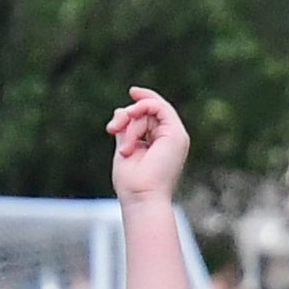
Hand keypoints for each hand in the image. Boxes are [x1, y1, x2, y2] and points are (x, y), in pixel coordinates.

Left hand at [106, 86, 188, 203]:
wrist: (141, 196)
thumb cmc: (131, 181)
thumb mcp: (125, 148)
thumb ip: (126, 129)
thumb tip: (121, 109)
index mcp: (161, 143)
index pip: (153, 114)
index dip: (143, 101)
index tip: (132, 92)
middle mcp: (171, 138)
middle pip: (148, 111)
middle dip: (127, 115)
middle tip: (112, 129)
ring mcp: (176, 136)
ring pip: (150, 110)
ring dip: (131, 125)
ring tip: (126, 149)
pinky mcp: (176, 134)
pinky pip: (158, 108)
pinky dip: (142, 110)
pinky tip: (130, 117)